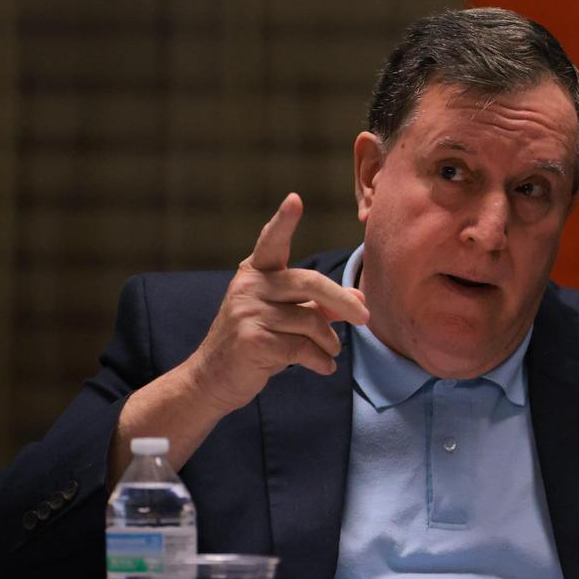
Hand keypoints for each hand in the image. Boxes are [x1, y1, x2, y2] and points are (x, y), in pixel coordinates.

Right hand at [186, 192, 369, 413]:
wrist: (213, 379)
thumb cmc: (256, 342)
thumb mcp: (285, 318)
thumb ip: (318, 306)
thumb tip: (359, 301)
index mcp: (256, 272)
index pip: (271, 241)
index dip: (283, 221)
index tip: (295, 199)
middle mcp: (249, 286)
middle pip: (310, 282)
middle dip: (342, 300)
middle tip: (365, 318)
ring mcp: (247, 312)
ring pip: (311, 321)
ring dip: (329, 342)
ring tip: (330, 353)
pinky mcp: (252, 340)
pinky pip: (303, 347)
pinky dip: (321, 361)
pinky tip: (324, 367)